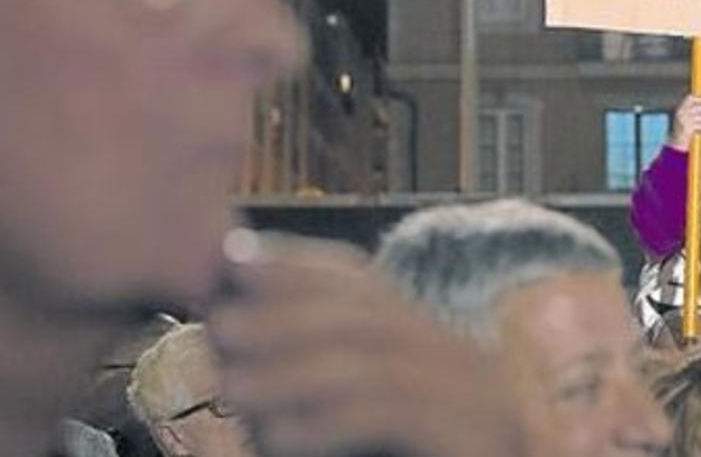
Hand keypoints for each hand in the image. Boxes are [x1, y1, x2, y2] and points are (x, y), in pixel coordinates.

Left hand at [208, 232, 525, 456]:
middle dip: (287, 312)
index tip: (235, 262)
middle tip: (221, 323)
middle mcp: (465, 365)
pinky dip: (325, 424)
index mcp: (438, 350)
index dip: (299, 267)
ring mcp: (479, 404)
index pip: (365, 286)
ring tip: (233, 389)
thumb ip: (315, 383)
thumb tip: (231, 328)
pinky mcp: (477, 444)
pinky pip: (392, 418)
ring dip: (292, 372)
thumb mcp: (359, 421)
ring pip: (375, 365)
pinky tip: (279, 436)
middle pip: (369, 316)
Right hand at [666, 95, 700, 150]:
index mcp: (680, 109)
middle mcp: (681, 113)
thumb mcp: (685, 119)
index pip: (690, 98)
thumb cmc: (682, 132)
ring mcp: (684, 120)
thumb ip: (693, 111)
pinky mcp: (688, 128)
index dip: (699, 99)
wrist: (675, 144)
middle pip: (698, 107)